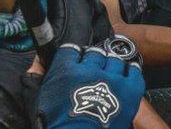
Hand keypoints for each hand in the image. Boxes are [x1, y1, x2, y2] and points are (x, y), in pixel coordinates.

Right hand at [29, 44, 143, 127]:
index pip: (72, 49)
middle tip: (91, 72)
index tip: (76, 59)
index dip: (74, 55)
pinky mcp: (130, 88)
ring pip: (114, 59)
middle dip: (93, 60)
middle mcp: (91, 70)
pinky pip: (133, 70)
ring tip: (107, 77)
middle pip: (95, 53)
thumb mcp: (41, 99)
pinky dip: (129, 71)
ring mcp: (113, 78)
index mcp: (67, 71)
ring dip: (110, 65)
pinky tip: (124, 77)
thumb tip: (37, 60)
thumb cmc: (58, 123)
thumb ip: (37, 75)